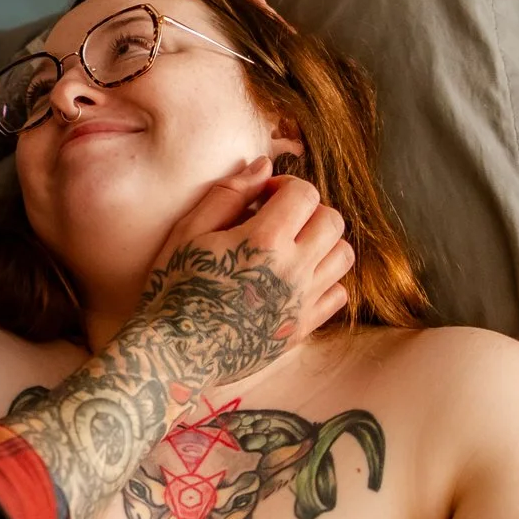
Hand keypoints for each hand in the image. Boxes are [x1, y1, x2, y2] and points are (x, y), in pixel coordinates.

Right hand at [136, 157, 353, 389]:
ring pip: (343, 256)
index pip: (305, 193)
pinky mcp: (302, 328)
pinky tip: (296, 280)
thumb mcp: (189, 231)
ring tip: (292, 247)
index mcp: (265, 240)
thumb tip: (263, 166)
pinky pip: (338, 295)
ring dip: (323, 243)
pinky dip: (325, 281)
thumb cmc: (175, 288)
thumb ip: (229, 194)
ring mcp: (303, 301)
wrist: (174, 353)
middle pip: (332, 221)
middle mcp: (294, 269)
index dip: (285, 185)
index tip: (262, 197)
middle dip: (308, 210)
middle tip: (279, 219)